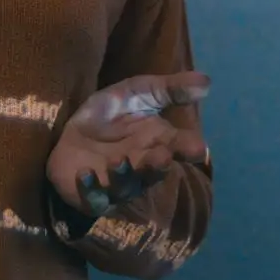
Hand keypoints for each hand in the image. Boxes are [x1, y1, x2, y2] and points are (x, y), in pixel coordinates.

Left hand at [46, 71, 209, 216]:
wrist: (72, 133)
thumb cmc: (111, 114)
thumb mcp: (138, 91)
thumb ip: (169, 88)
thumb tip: (207, 82)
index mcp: (160, 142)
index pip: (181, 148)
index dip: (190, 148)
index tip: (198, 148)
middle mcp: (143, 166)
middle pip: (155, 171)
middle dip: (158, 165)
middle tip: (163, 156)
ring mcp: (118, 184)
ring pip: (127, 186)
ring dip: (124, 175)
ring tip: (118, 160)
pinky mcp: (92, 195)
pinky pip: (94, 198)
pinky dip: (90, 189)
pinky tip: (85, 174)